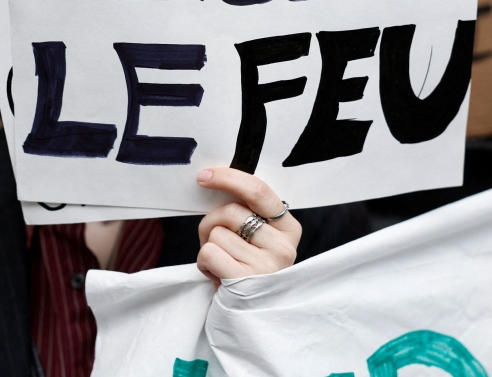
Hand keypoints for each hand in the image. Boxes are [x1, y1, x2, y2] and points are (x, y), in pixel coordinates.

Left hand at [195, 167, 300, 283]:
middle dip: (211, 221)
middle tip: (213, 237)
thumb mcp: (257, 238)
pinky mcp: (245, 282)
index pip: (258, 191)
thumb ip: (246, 212)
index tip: (204, 176)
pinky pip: (209, 253)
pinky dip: (203, 262)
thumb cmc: (247, 268)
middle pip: (231, 211)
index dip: (228, 178)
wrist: (249, 314)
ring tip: (221, 262)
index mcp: (289, 228)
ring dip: (208, 245)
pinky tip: (216, 273)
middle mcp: (283, 247)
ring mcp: (266, 266)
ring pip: (217, 234)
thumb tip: (213, 180)